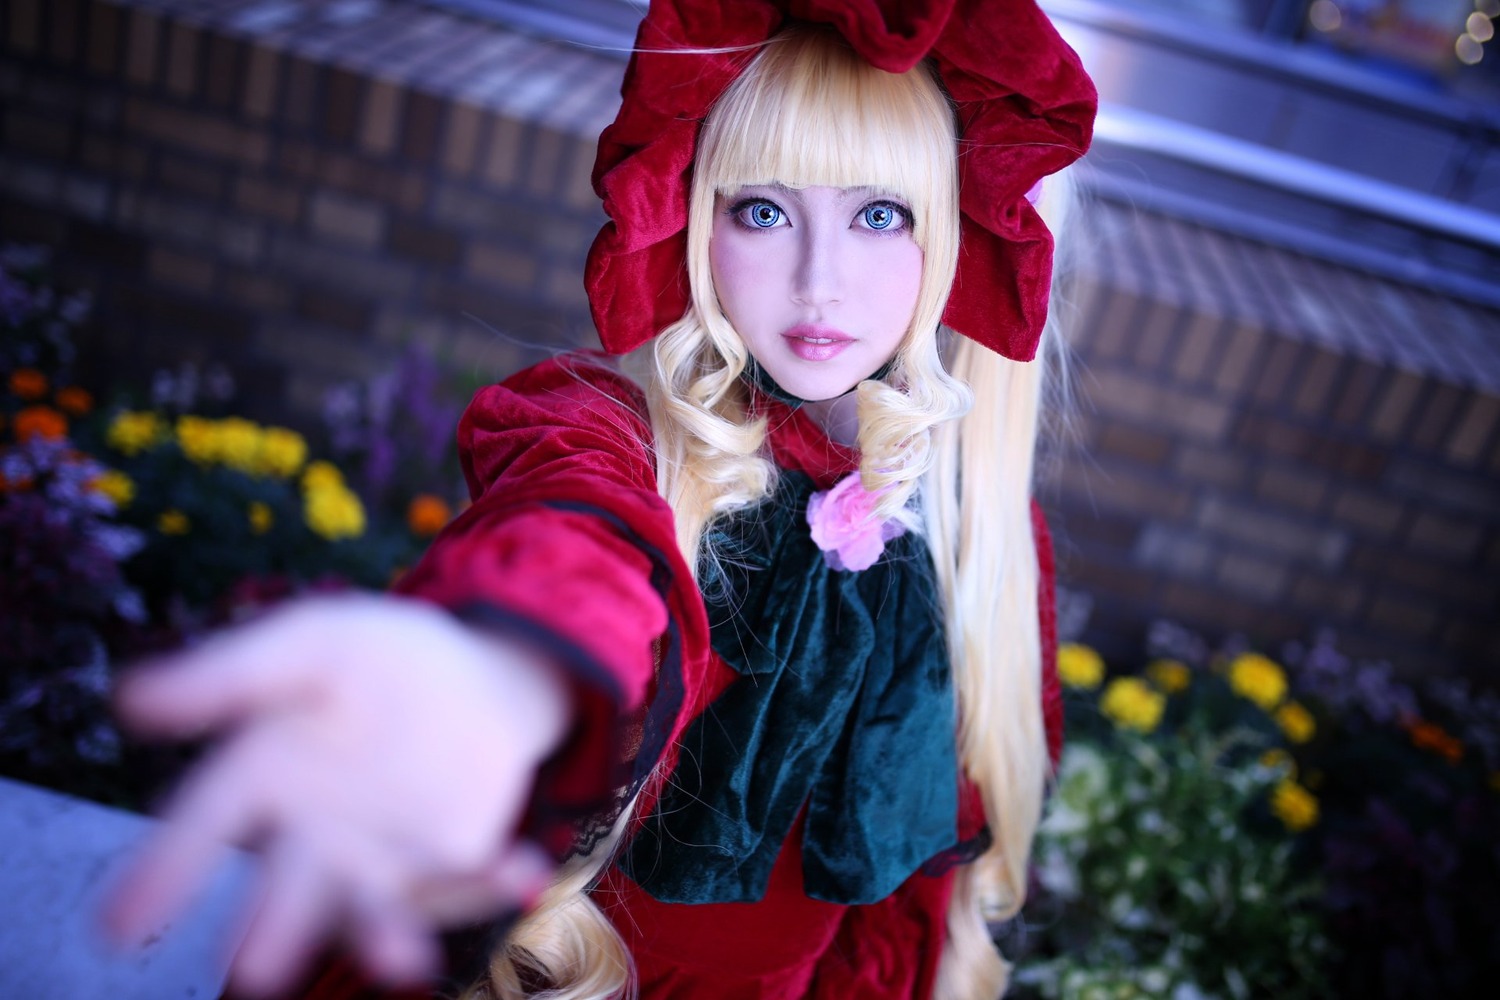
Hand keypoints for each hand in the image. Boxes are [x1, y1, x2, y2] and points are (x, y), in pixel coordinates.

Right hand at [102, 593, 569, 996]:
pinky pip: (471, 876)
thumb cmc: (374, 659)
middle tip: (255, 970)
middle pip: (287, 886)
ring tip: (402, 961)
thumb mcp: (310, 643)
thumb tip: (131, 696)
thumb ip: (234, 672)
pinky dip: (497, 878)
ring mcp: (383, 856)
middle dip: (273, 929)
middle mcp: (314, 833)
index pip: (207, 821)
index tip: (121, 924)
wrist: (471, 673)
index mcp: (266, 773)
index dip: (166, 868)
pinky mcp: (450, 860)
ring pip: (376, 907)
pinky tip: (525, 870)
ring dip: (388, 936)